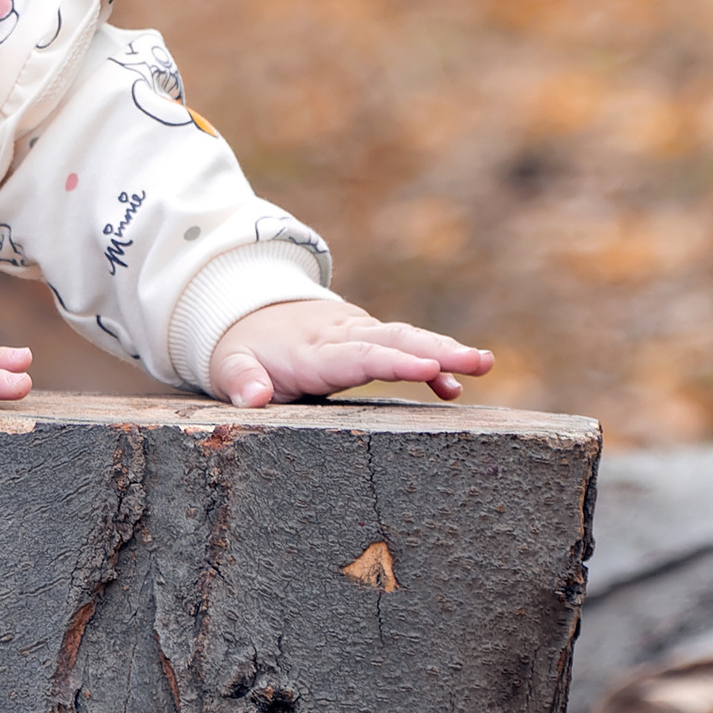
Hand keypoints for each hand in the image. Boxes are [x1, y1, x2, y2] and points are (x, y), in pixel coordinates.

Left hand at [205, 293, 492, 408]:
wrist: (246, 313)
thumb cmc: (241, 349)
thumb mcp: (228, 365)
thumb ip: (240, 381)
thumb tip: (251, 399)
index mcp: (312, 350)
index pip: (358, 355)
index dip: (393, 362)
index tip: (426, 368)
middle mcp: (342, 336)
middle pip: (395, 340)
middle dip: (437, 350)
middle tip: (477, 361)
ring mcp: (357, 334)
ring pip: (406, 339)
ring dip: (444, 351)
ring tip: (484, 363)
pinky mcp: (365, 338)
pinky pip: (402, 349)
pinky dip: (429, 366)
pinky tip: (454, 388)